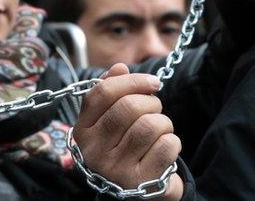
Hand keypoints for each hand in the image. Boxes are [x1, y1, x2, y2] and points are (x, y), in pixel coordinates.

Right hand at [73, 64, 183, 200]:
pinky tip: (164, 148)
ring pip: (150, 126)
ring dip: (163, 123)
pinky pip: (166, 146)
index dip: (132, 81)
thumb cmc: (123, 146)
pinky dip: (172, 142)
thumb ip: (112, 92)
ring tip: (159, 130)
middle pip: (129, 107)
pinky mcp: (138, 181)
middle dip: (151, 103)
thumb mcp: (109, 120)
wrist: (136, 189)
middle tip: (155, 110)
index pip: (102, 93)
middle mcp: (93, 151)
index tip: (153, 82)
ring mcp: (114, 168)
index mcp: (82, 131)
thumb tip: (119, 67)